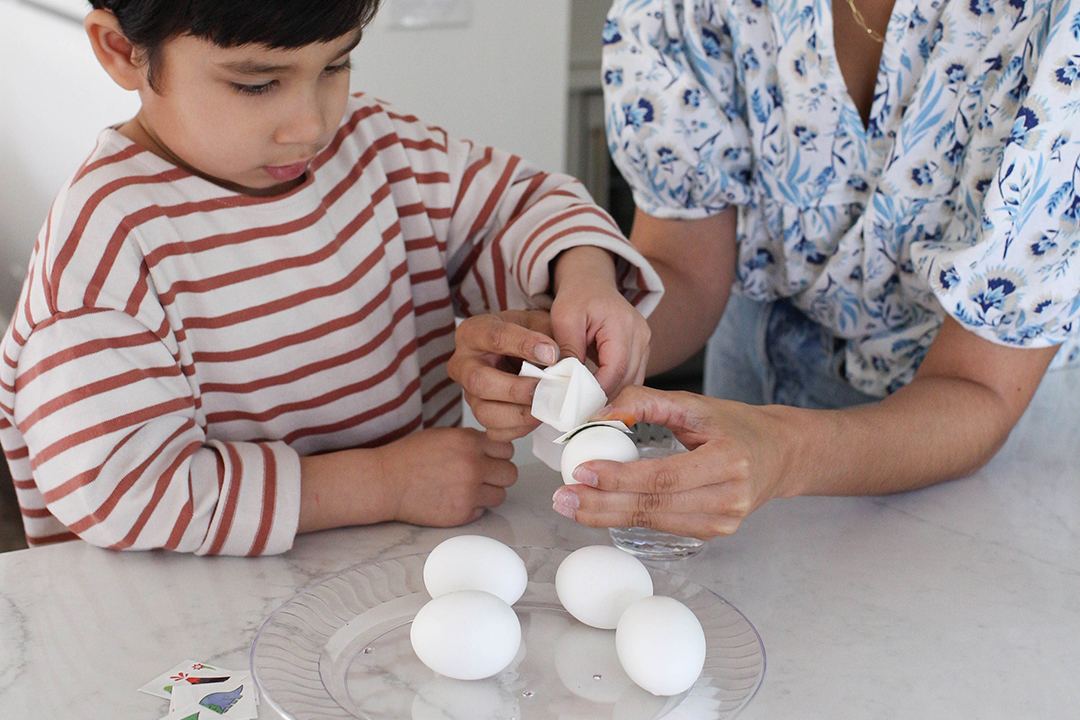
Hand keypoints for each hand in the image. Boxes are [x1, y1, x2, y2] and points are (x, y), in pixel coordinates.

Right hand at [380, 428, 516, 526]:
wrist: (386, 482)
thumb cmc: (409, 457)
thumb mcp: (443, 435)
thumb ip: (471, 441)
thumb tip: (494, 449)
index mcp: (469, 442)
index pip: (507, 449)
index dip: (498, 455)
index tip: (489, 458)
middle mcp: (473, 466)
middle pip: (510, 473)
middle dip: (498, 474)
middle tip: (483, 476)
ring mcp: (469, 492)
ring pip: (501, 495)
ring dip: (488, 493)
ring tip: (468, 489)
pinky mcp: (462, 514)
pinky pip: (482, 511)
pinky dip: (473, 507)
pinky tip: (454, 499)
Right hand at [448, 310, 558, 440]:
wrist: (524, 353)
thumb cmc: (529, 335)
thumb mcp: (540, 323)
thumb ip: (551, 335)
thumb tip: (561, 360)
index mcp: (474, 332)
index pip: (495, 337)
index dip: (525, 345)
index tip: (552, 354)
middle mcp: (464, 364)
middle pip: (479, 381)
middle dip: (516, 389)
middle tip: (545, 388)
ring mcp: (469, 393)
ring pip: (485, 411)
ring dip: (520, 414)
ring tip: (545, 407)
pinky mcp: (482, 414)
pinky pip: (495, 431)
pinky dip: (520, 428)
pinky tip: (537, 417)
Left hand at [550, 246, 650, 395]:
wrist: (591, 282)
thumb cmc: (578, 296)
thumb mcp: (564, 318)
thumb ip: (567, 348)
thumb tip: (566, 380)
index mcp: (623, 324)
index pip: (615, 370)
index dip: (598, 391)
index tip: (578, 406)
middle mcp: (641, 334)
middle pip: (628, 379)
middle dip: (605, 398)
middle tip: (581, 414)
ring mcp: (645, 342)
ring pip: (634, 381)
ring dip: (613, 395)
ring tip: (589, 407)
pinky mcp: (642, 349)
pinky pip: (633, 375)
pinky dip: (617, 386)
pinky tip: (599, 395)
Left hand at [551, 386, 791, 538]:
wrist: (780, 454)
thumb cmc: (735, 424)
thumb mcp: (695, 403)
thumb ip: (646, 401)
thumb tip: (598, 415)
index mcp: (728, 461)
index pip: (664, 476)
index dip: (620, 478)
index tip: (581, 472)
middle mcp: (729, 498)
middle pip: (654, 507)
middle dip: (602, 504)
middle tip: (562, 497)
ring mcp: (724, 522)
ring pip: (654, 522)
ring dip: (607, 516)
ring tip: (571, 505)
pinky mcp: (715, 532)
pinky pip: (662, 526)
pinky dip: (628, 517)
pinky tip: (600, 509)